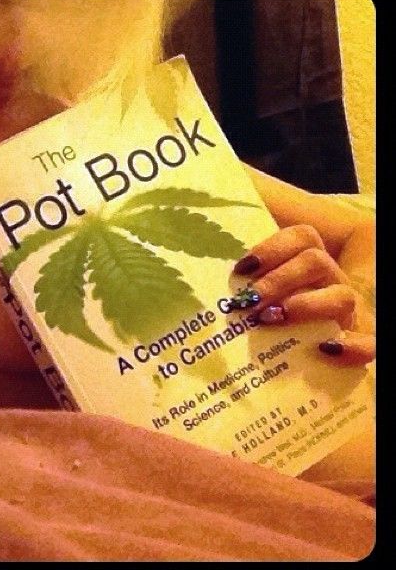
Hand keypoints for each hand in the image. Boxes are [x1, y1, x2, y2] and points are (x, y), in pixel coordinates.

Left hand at [233, 224, 375, 364]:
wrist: (290, 344)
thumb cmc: (261, 306)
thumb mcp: (250, 277)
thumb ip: (237, 252)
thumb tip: (199, 220)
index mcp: (306, 257)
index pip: (301, 236)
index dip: (272, 249)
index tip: (242, 269)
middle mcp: (329, 278)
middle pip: (315, 262)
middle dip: (278, 280)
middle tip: (249, 301)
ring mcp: (343, 308)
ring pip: (341, 296)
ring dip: (305, 306)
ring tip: (271, 319)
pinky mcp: (353, 339)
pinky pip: (370, 342)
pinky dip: (353, 347)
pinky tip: (327, 349)